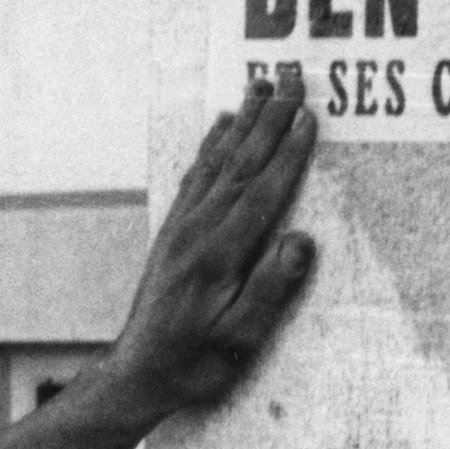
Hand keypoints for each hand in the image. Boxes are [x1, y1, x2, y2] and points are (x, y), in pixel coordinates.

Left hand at [103, 75, 315, 419]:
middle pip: (241, 162)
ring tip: (261, 86)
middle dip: (270, 119)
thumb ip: (272, 288)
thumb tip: (301, 240)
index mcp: (220, 252)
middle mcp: (198, 228)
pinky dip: (213, 144)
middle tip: (291, 78)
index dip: (289, 152)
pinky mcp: (174, 229)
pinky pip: (198, 173)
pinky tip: (223, 125)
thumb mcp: (241, 339)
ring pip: (218, 160)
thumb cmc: (197, 362)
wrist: (139, 370)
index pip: (263, 191)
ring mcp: (183, 225)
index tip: (310, 115)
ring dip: (243, 121)